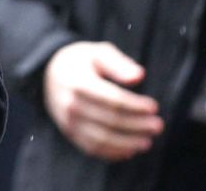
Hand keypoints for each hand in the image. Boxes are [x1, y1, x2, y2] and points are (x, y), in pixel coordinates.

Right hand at [42, 41, 162, 161]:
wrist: (48, 72)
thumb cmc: (80, 60)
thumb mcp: (98, 52)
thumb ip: (119, 63)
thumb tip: (139, 76)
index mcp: (79, 82)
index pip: (113, 100)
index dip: (136, 106)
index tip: (154, 107)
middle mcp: (72, 105)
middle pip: (110, 121)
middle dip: (137, 126)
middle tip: (158, 126)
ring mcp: (68, 121)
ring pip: (102, 139)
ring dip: (128, 143)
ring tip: (147, 141)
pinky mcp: (68, 132)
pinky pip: (91, 148)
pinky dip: (112, 153)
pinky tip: (129, 150)